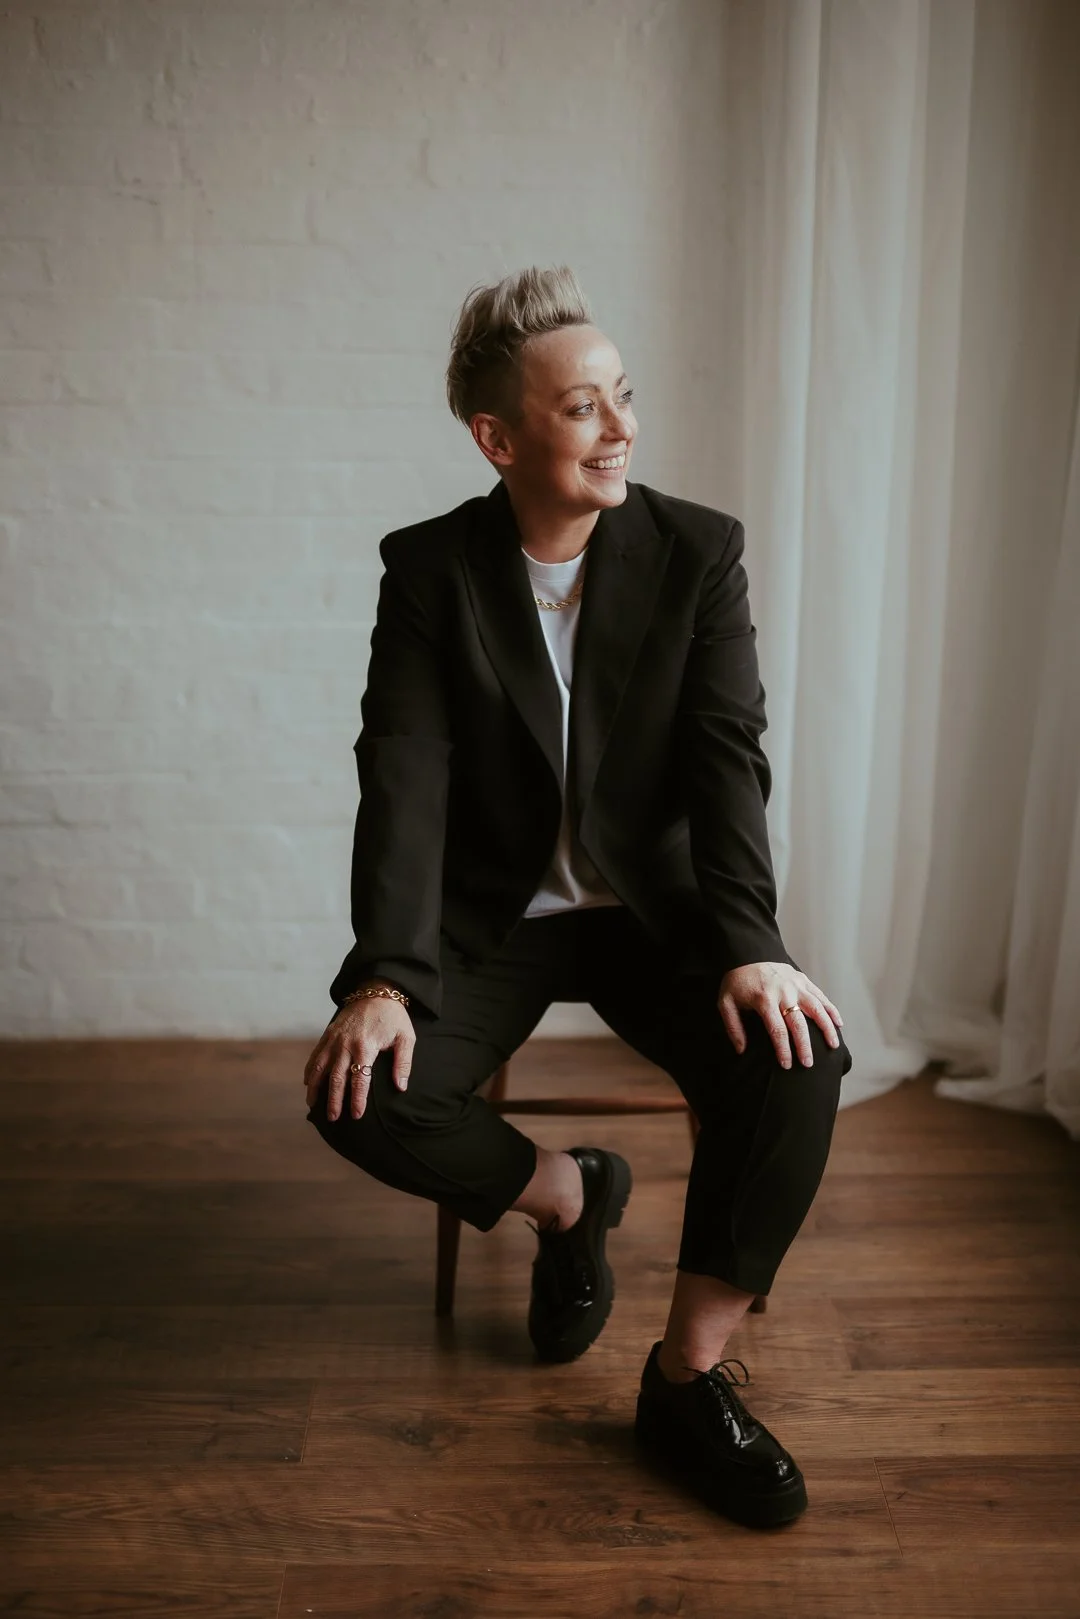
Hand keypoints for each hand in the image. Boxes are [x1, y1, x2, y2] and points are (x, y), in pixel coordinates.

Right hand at [303, 991, 413, 1120]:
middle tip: (333, 1118)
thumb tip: (401, 1087)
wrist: (377, 991)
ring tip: (313, 1105)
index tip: (356, 1115)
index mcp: (366, 1046)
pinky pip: (315, 1055)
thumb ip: (403, 1063)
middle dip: (334, 1100)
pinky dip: (309, 1070)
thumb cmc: (393, 1017)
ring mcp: (334, 1039)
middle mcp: (346, 1044)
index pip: (360, 1079)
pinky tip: (307, 1084)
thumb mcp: (406, 1038)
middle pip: (337, 1078)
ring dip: (315, 1088)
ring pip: (320, 1067)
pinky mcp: (328, 1034)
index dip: (358, 1099)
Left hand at [717, 963, 843, 1068]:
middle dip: (805, 1045)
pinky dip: (831, 1010)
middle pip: (798, 1022)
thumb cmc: (737, 983)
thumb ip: (733, 1027)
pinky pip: (821, 996)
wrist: (747, 954)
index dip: (783, 1049)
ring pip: (816, 1008)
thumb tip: (741, 1050)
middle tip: (809, 1064)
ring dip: (826, 1028)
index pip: (777, 1029)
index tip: (787, 1066)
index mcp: (764, 998)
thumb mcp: (725, 1003)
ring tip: (833, 1046)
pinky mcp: (803, 979)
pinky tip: (839, 1024)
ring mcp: (796, 984)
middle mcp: (783, 991)